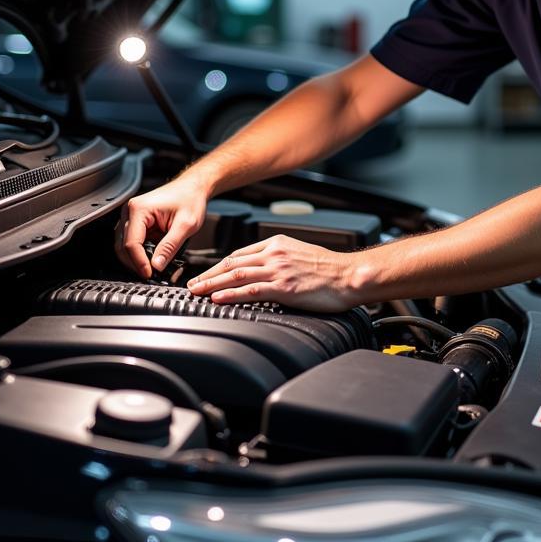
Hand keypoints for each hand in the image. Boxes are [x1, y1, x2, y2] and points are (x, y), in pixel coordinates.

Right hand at [117, 176, 208, 277]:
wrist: (193, 188)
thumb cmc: (191, 199)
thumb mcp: (186, 225)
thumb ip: (170, 246)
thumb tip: (157, 265)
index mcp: (139, 209)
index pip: (131, 243)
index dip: (139, 262)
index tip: (149, 274)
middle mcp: (131, 211)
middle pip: (124, 246)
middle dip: (136, 263)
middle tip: (151, 275)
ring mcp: (132, 217)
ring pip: (126, 246)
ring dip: (137, 259)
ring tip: (153, 268)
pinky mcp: (137, 222)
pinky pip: (134, 242)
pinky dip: (142, 252)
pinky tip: (153, 258)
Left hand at [186, 235, 356, 311]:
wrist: (348, 275)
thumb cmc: (329, 268)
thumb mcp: (300, 253)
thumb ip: (279, 258)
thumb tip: (262, 270)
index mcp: (277, 244)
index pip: (240, 254)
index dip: (219, 266)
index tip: (207, 275)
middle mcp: (274, 254)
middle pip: (232, 264)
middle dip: (208, 275)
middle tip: (191, 285)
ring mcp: (278, 270)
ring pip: (236, 276)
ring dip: (212, 285)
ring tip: (197, 293)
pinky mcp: (283, 287)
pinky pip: (251, 290)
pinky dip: (231, 294)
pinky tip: (218, 298)